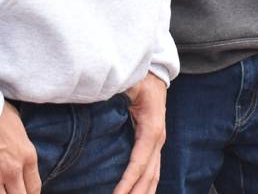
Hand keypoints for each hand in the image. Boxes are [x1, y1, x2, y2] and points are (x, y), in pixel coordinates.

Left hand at [113, 72, 167, 193]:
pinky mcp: (153, 146)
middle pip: (148, 176)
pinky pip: (151, 172)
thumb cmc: (142, 77)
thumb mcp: (131, 82)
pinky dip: (144, 188)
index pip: (139, 162)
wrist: (156, 75)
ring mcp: (158, 144)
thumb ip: (119, 91)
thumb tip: (100, 96)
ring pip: (153, 178)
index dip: (128, 181)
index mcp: (151, 128)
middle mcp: (157, 139)